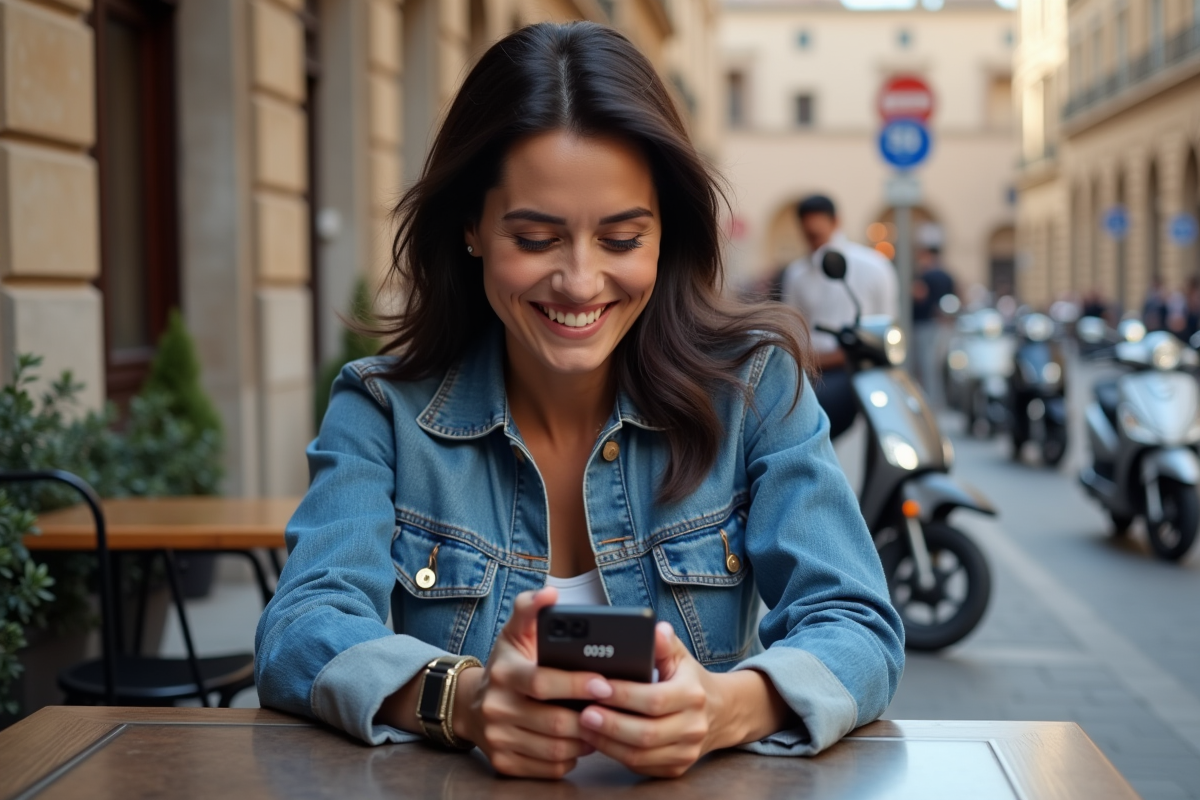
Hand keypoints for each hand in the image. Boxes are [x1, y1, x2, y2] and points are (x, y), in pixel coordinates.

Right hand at [453, 587, 609, 778]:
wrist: (472, 704)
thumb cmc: (506, 664)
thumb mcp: (514, 632)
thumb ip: (531, 609)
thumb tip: (549, 592)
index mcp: (504, 674)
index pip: (543, 682)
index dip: (577, 684)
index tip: (605, 683)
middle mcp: (496, 708)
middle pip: (554, 722)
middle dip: (589, 717)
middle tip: (612, 709)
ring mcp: (498, 739)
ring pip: (555, 750)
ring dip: (584, 740)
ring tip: (599, 724)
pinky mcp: (504, 763)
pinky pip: (548, 769)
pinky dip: (570, 759)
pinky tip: (578, 743)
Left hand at [574, 622, 730, 777]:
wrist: (720, 713)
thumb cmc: (689, 680)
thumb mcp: (680, 656)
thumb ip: (665, 643)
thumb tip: (655, 630)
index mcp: (693, 696)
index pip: (655, 699)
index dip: (624, 695)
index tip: (597, 687)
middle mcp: (693, 727)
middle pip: (646, 733)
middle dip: (611, 724)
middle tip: (583, 713)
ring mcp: (686, 752)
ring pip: (641, 755)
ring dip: (608, 743)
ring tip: (584, 728)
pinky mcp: (676, 769)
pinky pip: (641, 766)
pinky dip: (616, 755)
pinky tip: (598, 741)